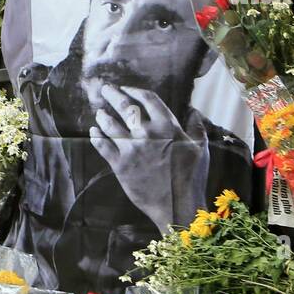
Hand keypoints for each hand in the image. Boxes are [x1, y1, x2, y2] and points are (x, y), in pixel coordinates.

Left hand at [88, 84, 208, 233]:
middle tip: (104, 89)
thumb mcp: (201, 148)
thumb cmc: (191, 177)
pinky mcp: (120, 165)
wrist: (177, 205)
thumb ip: (197, 126)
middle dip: (112, 95)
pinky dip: (96, 137)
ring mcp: (131, 149)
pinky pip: (103, 146)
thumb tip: (193, 110)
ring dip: (103, 116)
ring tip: (99, 111)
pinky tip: (93, 131)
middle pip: (125, 107)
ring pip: (110, 125)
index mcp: (167, 126)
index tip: (127, 88)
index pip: (147, 99)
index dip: (135, 91)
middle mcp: (146, 134)